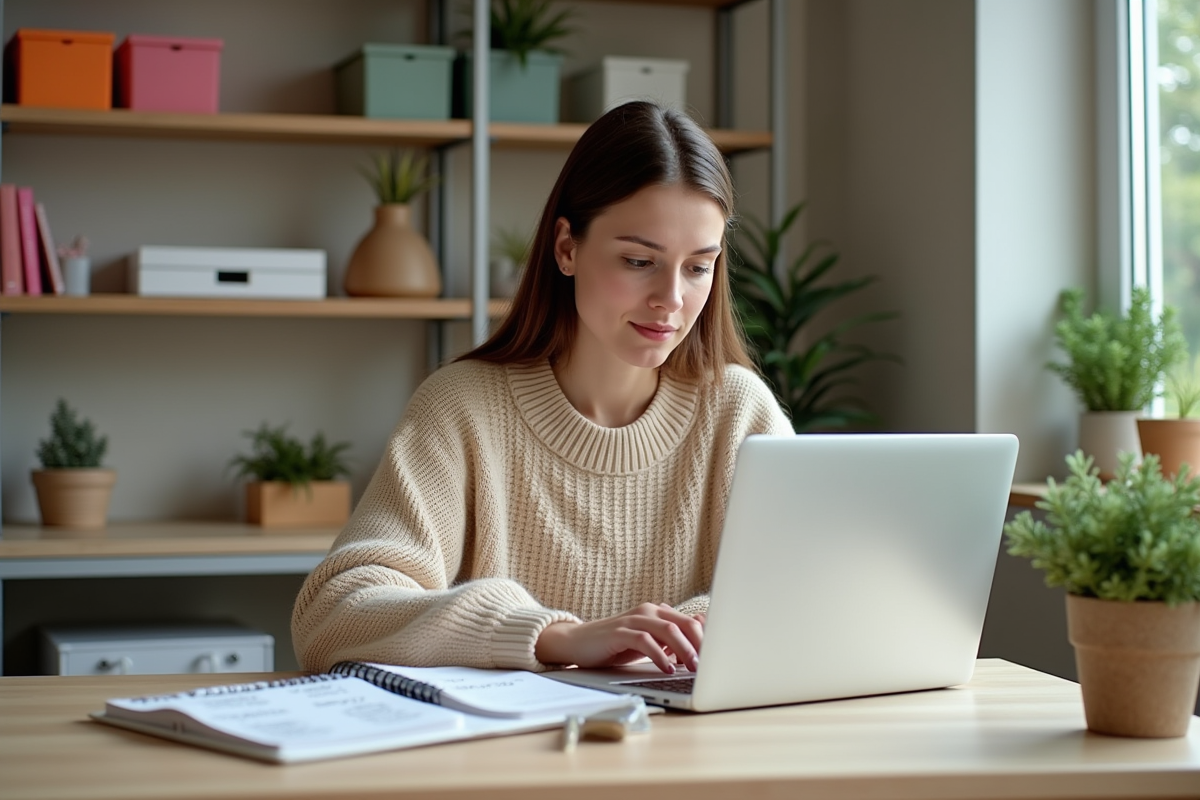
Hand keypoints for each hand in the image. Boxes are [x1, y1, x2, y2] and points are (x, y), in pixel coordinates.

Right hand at [535, 603, 703, 673]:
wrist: (577, 642)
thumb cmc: (615, 646)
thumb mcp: (648, 645)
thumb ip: (670, 643)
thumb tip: (699, 650)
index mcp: (658, 613)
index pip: (691, 621)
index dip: (707, 639)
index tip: (719, 657)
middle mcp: (648, 611)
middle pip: (684, 623)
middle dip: (701, 644)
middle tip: (710, 665)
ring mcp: (633, 619)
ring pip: (668, 629)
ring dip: (684, 649)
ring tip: (692, 668)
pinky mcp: (619, 632)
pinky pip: (645, 640)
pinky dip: (659, 655)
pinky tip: (667, 668)